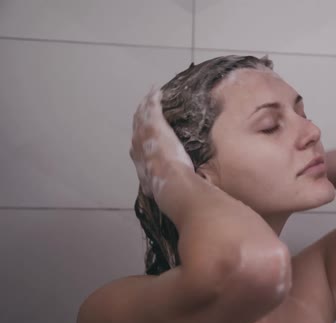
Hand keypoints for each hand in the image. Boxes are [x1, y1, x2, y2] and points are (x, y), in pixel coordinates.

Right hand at [129, 87, 215, 219]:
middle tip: (142, 110)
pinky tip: (155, 91)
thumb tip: (178, 197)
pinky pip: (152, 111)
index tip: (141, 135)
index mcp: (144, 167)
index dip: (139, 142)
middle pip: (137, 132)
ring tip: (149, 98)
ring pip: (142, 119)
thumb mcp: (168, 194)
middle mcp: (141, 152)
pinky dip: (152, 101)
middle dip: (139, 121)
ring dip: (145, 108)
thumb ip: (171, 191)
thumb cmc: (175, 195)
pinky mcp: (156, 130)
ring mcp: (147, 139)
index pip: (138, 150)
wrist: (174, 188)